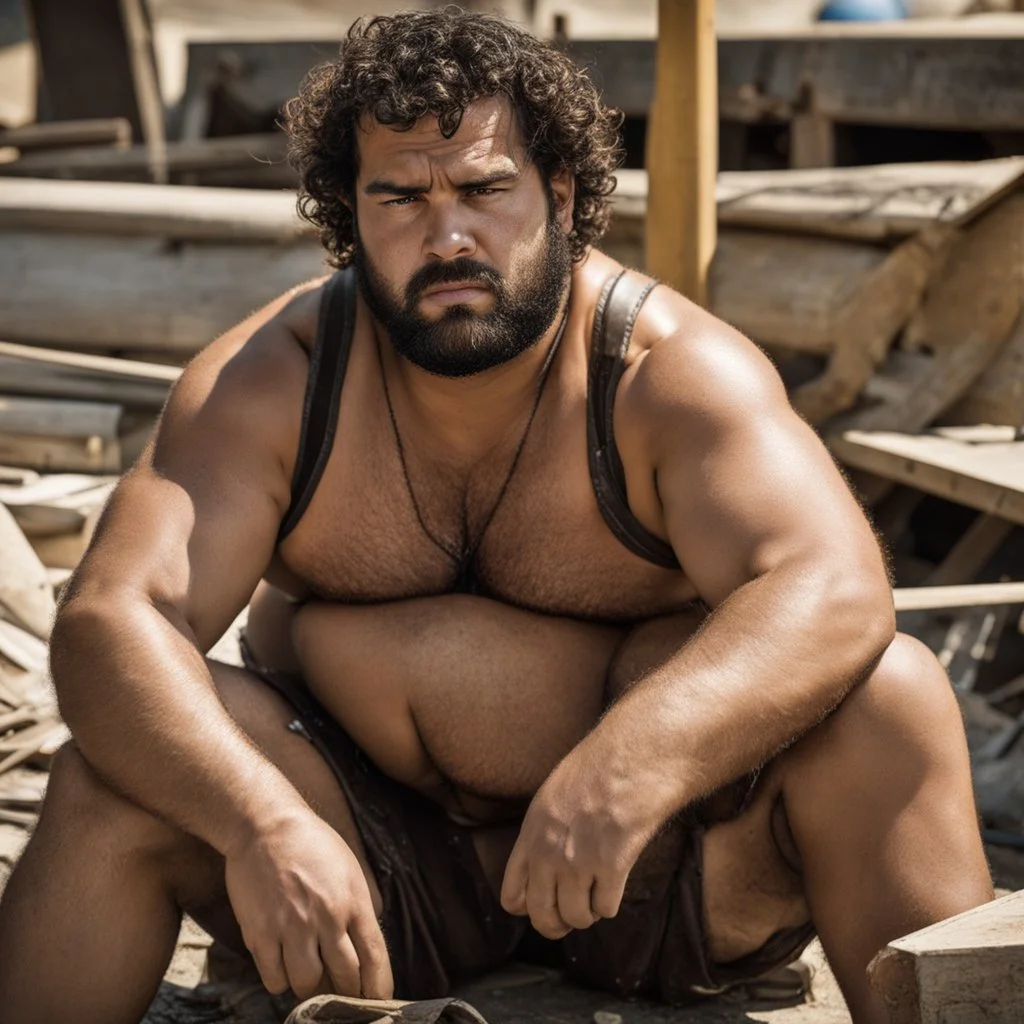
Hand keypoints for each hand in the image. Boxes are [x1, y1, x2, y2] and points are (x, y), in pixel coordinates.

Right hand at [224, 812, 392, 1000]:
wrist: (265, 825)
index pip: (375, 957)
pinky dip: (280, 980)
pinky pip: (274, 979)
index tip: (377, 1001)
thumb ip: (358, 908)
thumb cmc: (311, 844)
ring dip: (311, 987)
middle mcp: (326, 917)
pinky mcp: (260, 933)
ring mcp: (292, 927)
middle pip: (345, 977)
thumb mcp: (348, 869)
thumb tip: (365, 948)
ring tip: (309, 975)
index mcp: (353, 900)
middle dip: (347, 992)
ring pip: (308, 985)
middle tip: (342, 993)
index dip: (379, 987)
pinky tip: (283, 966)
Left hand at [498, 754, 652, 939]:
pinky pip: (606, 909)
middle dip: (558, 923)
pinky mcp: (611, 867)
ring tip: (597, 891)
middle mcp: (548, 852)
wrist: (632, 757)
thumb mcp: (553, 796)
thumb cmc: (598, 769)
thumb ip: (543, 833)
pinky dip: (611, 902)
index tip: (546, 902)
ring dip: (589, 912)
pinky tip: (615, 881)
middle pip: (542, 917)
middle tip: (573, 914)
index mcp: (531, 833)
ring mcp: (578, 861)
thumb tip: (543, 869)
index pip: (512, 896)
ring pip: (577, 918)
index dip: (529, 906)